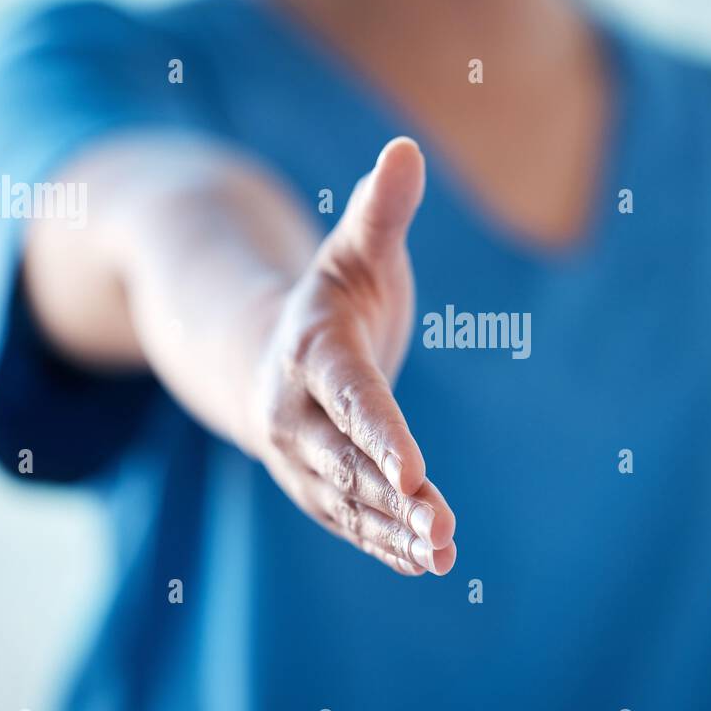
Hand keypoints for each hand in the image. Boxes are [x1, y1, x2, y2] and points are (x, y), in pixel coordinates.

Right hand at [246, 138, 456, 575]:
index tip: (416, 471)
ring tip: (444, 555)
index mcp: (311, 353)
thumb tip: (406, 147)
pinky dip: (383, 542)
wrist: (267, 349)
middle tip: (443, 531)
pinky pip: (349, 520)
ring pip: (348, 501)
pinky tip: (427, 563)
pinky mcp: (316, 484)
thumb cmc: (330, 294)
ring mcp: (302, 455)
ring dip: (393, 530)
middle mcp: (295, 412)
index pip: (350, 397)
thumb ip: (380, 211)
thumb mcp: (355, 248)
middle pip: (345, 462)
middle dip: (392, 499)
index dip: (382, 434)